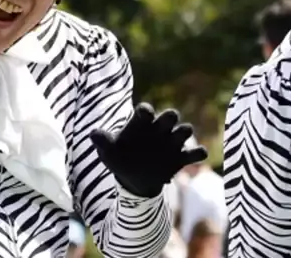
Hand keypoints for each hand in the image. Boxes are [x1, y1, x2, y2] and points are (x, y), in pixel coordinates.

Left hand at [90, 103, 209, 197]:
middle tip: (168, 119)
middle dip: (170, 116)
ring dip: (184, 132)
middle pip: (169, 116)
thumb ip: (103, 142)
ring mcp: (172, 143)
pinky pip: (195, 153)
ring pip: (184, 131)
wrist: (134, 180)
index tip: (145, 112)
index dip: (146, 110)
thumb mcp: (109, 152)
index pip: (145, 111)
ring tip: (178, 139)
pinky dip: (198, 153)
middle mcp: (159, 129)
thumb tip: (93, 134)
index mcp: (141, 123)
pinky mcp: (181, 158)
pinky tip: (197, 154)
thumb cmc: (120, 159)